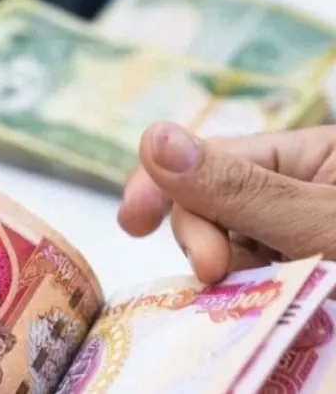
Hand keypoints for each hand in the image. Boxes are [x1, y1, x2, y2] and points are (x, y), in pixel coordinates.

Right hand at [118, 121, 335, 283]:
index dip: (165, 187)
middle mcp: (297, 186)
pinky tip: (266, 310)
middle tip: (212, 275)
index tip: (132, 223)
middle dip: (204, 241)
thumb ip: (236, 189)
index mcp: (309, 153)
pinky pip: (250, 278)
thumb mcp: (318, 225)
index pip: (213, 159)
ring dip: (231, 278)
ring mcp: (297, 232)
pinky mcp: (300, 272)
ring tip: (264, 304)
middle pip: (211, 203)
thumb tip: (151, 138)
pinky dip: (249, 297)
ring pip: (227, 246)